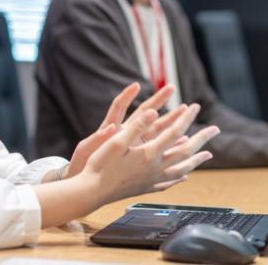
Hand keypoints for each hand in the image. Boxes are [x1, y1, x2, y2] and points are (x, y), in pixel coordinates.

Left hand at [64, 83, 184, 179]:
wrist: (86, 182)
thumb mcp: (85, 151)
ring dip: (169, 119)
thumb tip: (108, 128)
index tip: (136, 85)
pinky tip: (182, 139)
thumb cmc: (83, 165)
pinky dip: (169, 142)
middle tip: (171, 87)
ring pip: (154, 127)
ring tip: (184, 109)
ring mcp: (133, 143)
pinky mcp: (138, 154)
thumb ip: (96, 139)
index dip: (126, 96)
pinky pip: (157, 145)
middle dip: (158, 99)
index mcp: (111, 130)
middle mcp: (124, 133)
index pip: (119, 108)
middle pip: (143, 113)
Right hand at [80, 102, 219, 202]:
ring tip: (208, 153)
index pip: (174, 133)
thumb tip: (153, 112)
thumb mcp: (116, 142)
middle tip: (215, 129)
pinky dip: (180, 177)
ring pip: (182, 169)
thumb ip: (136, 127)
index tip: (195, 106)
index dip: (186, 118)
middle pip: (185, 152)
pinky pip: (170, 181)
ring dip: (196, 159)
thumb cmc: (100, 165)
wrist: (91, 192)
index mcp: (148, 154)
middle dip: (201, 139)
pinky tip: (185, 177)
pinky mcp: (146, 188)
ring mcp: (152, 179)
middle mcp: (154, 168)